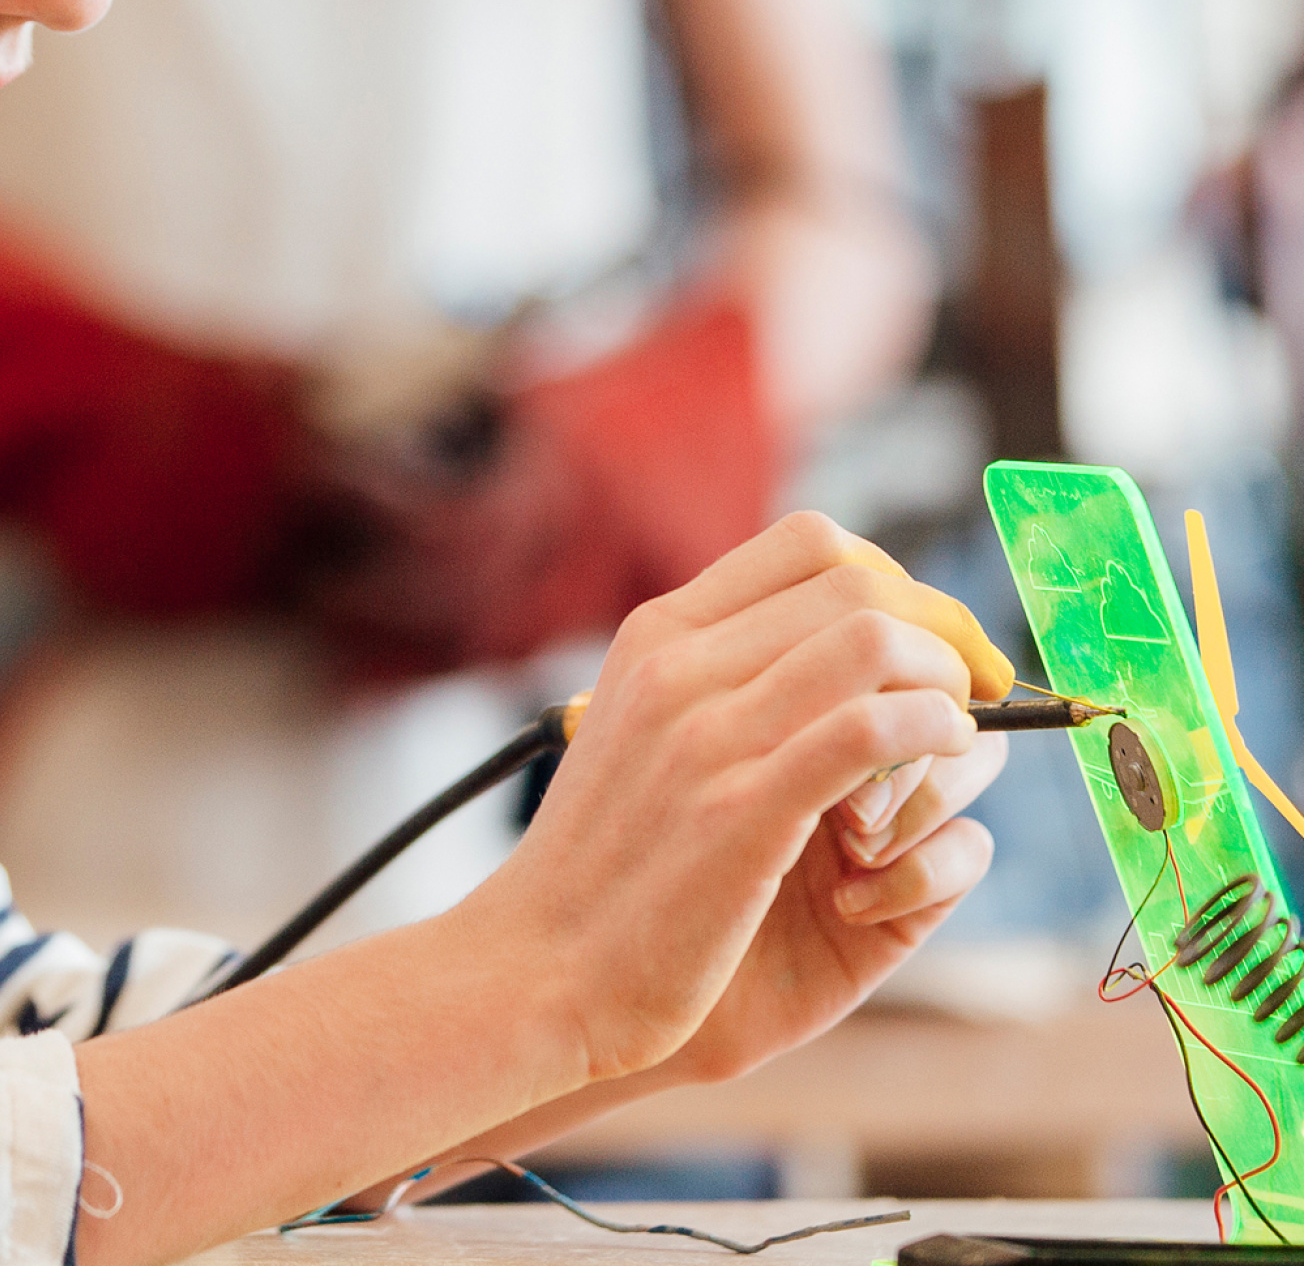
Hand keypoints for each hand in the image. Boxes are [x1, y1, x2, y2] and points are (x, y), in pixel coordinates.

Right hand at [460, 512, 998, 1089]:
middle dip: (944, 627)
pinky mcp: (741, 813)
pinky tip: (939, 753)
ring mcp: (706, 734)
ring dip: (944, 680)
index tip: (932, 637)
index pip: (808, 545)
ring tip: (954, 731)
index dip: (898, 578)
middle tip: (974, 685)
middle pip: (857, 583)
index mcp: (658, 636)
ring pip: (872, 643)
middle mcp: (679, 664)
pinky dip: (929, 728)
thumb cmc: (605, 867)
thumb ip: (719, 686)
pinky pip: (866, 730)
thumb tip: (830, 655)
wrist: (538, 968)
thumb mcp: (643, 734)